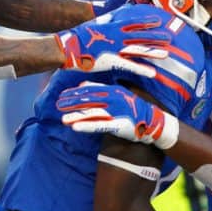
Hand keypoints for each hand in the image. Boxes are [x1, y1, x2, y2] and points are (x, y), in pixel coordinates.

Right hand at [57, 14, 171, 78]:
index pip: (135, 22)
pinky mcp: (112, 61)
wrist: (68, 46)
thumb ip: (111, 18)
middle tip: (170, 37)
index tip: (160, 20)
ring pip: (139, 50)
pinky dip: (142, 70)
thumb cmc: (81, 35)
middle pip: (141, 35)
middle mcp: (117, 36)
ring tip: (167, 54)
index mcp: (114, 26)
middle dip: (156, 36)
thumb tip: (120, 11)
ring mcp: (116, 49)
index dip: (148, 21)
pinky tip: (153, 73)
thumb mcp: (98, 22)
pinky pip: (130, 66)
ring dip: (153, 52)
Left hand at [57, 82, 178, 149]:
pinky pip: (100, 126)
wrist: (153, 122)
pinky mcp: (119, 125)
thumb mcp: (118, 93)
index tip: (62, 95)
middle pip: (88, 100)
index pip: (90, 89)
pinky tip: (75, 128)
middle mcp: (114, 99)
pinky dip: (87, 126)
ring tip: (63, 119)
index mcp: (113, 90)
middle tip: (58, 105)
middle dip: (72, 103)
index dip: (75, 93)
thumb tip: (83, 83)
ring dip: (76, 116)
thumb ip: (101, 88)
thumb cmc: (133, 108)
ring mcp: (117, 112)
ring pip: (92, 113)